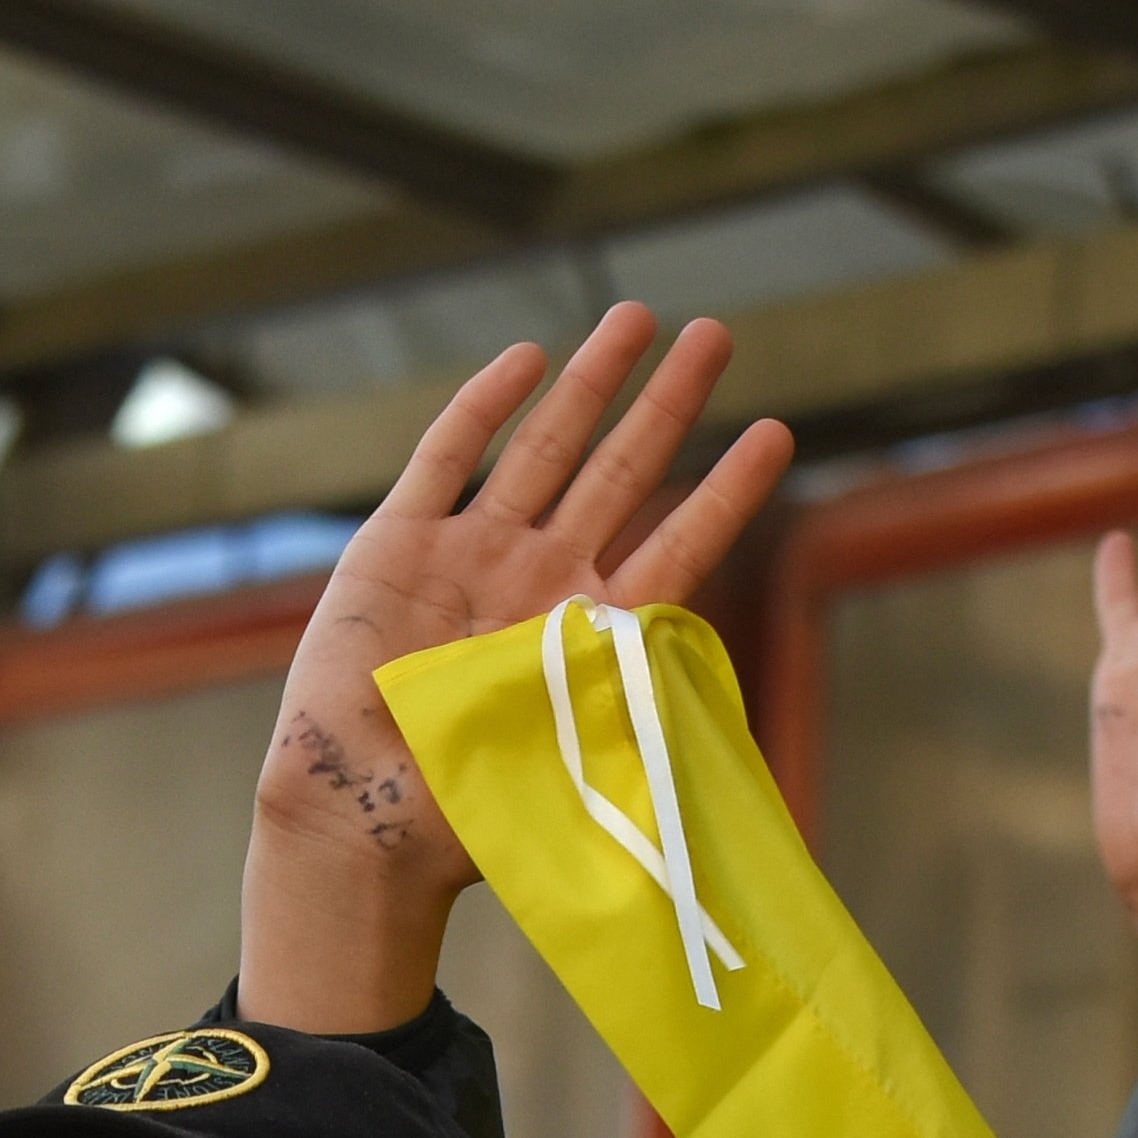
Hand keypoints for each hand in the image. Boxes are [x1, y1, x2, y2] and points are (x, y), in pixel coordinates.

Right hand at [245, 308, 793, 1030]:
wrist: (362, 818)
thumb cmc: (470, 807)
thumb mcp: (573, 758)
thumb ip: (627, 705)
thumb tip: (694, 679)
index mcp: (591, 636)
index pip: (680, 543)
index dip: (726, 489)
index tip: (776, 432)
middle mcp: (539, 583)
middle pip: (621, 473)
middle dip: (667, 403)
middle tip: (713, 336)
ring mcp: (470, 559)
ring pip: (545, 448)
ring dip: (590, 383)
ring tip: (636, 319)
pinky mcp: (397, 548)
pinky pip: (446, 459)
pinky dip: (484, 408)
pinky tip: (528, 359)